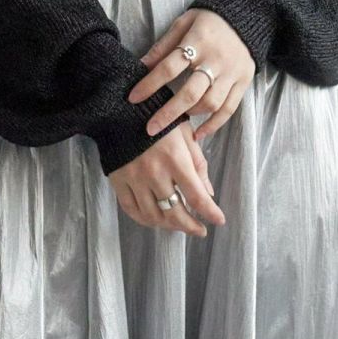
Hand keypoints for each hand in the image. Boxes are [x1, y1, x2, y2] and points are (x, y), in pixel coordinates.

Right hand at [108, 121, 226, 238]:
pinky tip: (156, 221)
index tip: (219, 221)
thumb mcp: (184, 134)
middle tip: (199, 230)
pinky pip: (131, 210)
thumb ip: (197, 164)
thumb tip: (208, 193)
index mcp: (175, 159)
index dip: (210, 212)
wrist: (120, 109)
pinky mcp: (118, 181)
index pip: (196, 195)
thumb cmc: (158, 118)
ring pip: (153, 216)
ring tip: (179, 225)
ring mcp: (134, 179)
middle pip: (174, 212)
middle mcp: (155, 173)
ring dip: (169, 226)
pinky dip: (145, 220)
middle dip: (190, 226)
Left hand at [128, 8, 254, 142]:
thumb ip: (163, 46)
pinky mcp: (243, 82)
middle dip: (168, 113)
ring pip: (211, 103)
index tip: (133, 98)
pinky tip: (198, 134)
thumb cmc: (208, 21)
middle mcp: (216, 59)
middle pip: (191, 92)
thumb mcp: (183, 24)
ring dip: (190, 115)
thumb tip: (140, 66)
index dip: (150, 84)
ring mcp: (232, 72)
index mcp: (198, 41)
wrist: (246, 17)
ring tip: (177, 120)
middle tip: (151, 128)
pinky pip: (229, 109)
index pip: (170, 67)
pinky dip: (213, 125)